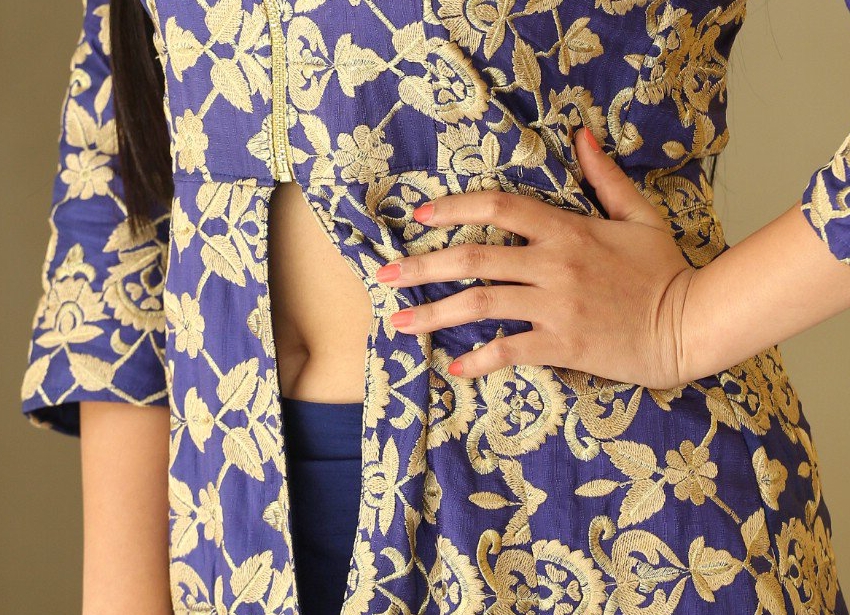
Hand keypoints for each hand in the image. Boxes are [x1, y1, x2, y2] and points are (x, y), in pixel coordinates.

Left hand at [375, 128, 697, 388]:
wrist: (690, 323)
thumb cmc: (662, 270)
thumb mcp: (638, 215)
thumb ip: (605, 177)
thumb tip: (582, 135)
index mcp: (566, 229)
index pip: (497, 208)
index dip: (454, 207)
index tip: (421, 214)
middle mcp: (553, 265)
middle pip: (472, 259)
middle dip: (422, 266)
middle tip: (385, 274)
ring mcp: (555, 306)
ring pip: (480, 305)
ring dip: (433, 314)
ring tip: (399, 322)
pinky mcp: (562, 345)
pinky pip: (510, 351)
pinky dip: (479, 360)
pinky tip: (454, 368)